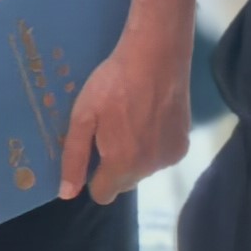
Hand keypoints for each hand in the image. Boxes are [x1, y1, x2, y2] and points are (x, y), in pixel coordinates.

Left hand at [57, 26, 193, 203]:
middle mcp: (149, 169)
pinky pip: (160, 156)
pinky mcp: (184, 143)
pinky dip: (152, 145)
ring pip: (143, 169)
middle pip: (123, 182)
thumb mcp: (83, 117)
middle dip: (112, 165)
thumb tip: (67, 193)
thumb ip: (74, 158)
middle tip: (108, 130)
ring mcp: (170, 157)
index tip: (91, 152)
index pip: (102, 194)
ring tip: (129, 119)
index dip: (92, 177)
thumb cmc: (112, 84)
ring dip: (134, 155)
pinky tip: (148, 117)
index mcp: (122, 164)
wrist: (156, 57)